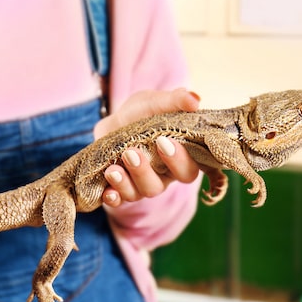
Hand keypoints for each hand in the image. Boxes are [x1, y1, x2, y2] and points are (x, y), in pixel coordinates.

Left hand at [93, 88, 200, 206]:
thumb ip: (176, 100)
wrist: (114, 121)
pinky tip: (106, 192)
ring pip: (137, 194)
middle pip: (158, 186)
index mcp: (178, 159)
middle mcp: (162, 177)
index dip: (179, 160)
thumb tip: (195, 100)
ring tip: (112, 168)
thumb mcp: (157, 102)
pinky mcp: (120, 189)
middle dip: (144, 172)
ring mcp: (140, 185)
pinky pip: (118, 201)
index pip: (188, 170)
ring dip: (124, 183)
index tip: (163, 141)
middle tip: (131, 153)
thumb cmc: (143, 113)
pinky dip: (112, 198)